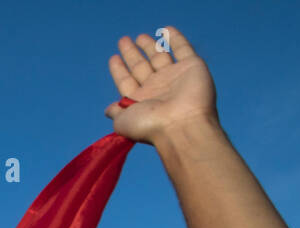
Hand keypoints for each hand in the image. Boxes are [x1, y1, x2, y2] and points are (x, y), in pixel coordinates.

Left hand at [104, 27, 217, 144]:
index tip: (113, 58)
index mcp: (140, 100)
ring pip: (159, 56)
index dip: (119, 70)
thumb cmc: (150, 126)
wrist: (181, 124)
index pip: (126, 81)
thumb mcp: (123, 122)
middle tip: (123, 40)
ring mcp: (174, 77)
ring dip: (150, 46)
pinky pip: (182, 49)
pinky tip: (166, 30)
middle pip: (140, 66)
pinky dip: (175, 39)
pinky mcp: (191, 66)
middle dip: (132, 54)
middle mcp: (156, 88)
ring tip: (140, 36)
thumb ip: (116, 112)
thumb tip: (108, 109)